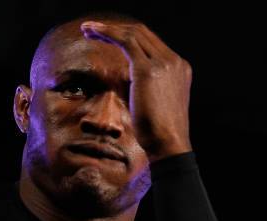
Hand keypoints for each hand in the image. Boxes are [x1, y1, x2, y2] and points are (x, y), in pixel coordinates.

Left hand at [80, 21, 192, 161]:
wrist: (168, 145)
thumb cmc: (158, 135)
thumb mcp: (156, 106)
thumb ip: (146, 90)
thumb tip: (128, 86)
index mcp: (179, 68)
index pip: (152, 43)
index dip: (128, 36)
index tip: (108, 38)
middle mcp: (174, 61)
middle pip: (143, 33)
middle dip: (116, 28)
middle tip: (91, 29)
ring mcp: (163, 63)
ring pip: (133, 33)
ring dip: (108, 28)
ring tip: (86, 29)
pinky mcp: (148, 70)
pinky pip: (126, 41)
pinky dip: (108, 34)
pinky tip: (92, 34)